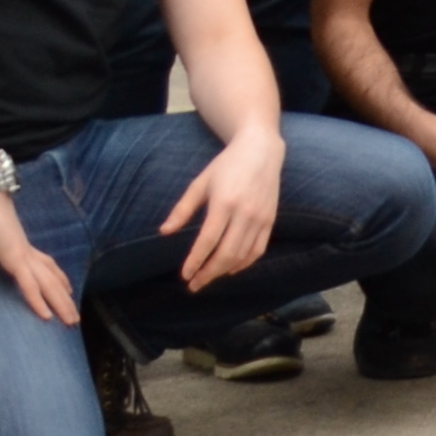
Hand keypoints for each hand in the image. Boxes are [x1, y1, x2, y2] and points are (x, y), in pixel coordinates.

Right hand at [0, 183, 75, 324]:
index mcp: (15, 245)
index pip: (40, 264)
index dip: (53, 277)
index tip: (64, 290)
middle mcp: (24, 251)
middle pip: (50, 278)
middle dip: (63, 298)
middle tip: (74, 318)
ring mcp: (22, 254)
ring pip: (47, 284)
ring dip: (60, 303)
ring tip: (72, 322)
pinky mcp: (15, 256)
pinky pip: (29, 284)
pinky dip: (38, 299)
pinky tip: (48, 316)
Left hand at [160, 124, 287, 291]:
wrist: (261, 150)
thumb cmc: (226, 165)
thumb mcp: (201, 183)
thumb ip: (183, 209)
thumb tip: (165, 232)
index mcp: (224, 202)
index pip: (208, 240)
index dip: (196, 261)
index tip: (184, 275)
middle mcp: (244, 213)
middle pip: (226, 253)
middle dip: (209, 273)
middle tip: (194, 285)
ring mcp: (260, 218)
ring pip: (242, 255)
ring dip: (224, 271)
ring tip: (208, 278)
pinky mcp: (270, 220)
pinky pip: (258, 249)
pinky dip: (244, 263)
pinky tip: (231, 269)